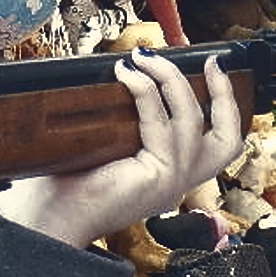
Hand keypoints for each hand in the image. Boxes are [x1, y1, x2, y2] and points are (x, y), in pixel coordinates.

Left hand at [0, 51, 243, 247]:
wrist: (47, 216)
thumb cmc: (64, 183)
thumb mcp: (107, 145)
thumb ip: (126, 119)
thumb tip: (126, 72)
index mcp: (168, 175)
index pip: (215, 142)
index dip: (220, 104)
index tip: (209, 69)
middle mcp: (178, 183)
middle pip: (228, 139)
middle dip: (224, 94)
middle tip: (210, 61)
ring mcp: (172, 182)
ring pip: (191, 118)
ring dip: (168, 79)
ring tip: (141, 59)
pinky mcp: (158, 177)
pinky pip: (160, 123)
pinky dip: (145, 91)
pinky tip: (126, 75)